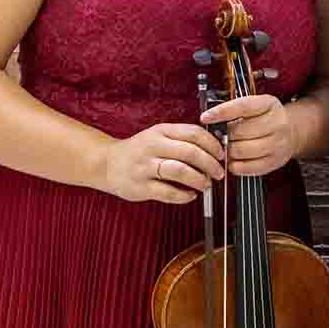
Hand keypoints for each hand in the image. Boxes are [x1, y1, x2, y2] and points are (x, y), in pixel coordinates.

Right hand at [97, 123, 226, 203]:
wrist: (106, 163)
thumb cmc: (139, 151)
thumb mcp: (158, 136)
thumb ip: (182, 139)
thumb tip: (214, 149)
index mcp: (161, 131)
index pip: (194, 133)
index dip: (213, 145)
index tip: (222, 154)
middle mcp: (152, 147)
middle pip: (190, 152)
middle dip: (210, 164)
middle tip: (218, 173)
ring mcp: (145, 167)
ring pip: (180, 171)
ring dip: (199, 180)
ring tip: (205, 185)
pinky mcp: (140, 187)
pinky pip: (169, 192)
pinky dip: (184, 195)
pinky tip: (190, 195)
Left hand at [202, 93, 293, 176]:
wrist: (291, 132)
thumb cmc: (266, 119)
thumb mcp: (256, 106)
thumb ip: (235, 111)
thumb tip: (209, 121)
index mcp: (270, 104)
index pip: (243, 106)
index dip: (221, 112)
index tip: (205, 117)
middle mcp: (278, 123)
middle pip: (240, 131)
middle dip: (224, 135)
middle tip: (219, 137)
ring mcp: (278, 143)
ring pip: (243, 150)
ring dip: (228, 151)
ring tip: (226, 148)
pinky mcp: (275, 161)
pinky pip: (249, 167)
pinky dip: (235, 165)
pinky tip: (233, 160)